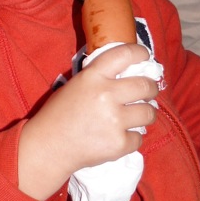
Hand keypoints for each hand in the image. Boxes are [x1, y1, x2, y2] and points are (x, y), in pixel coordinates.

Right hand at [18, 43, 157, 200]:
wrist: (48, 147)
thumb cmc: (59, 114)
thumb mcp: (77, 85)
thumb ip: (100, 78)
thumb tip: (130, 74)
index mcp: (93, 76)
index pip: (125, 54)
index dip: (140, 53)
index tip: (145, 56)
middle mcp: (106, 95)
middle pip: (145, 86)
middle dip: (151, 88)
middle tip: (147, 92)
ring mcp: (114, 121)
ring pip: (149, 113)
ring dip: (146, 114)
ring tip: (135, 117)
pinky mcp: (119, 143)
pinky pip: (139, 138)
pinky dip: (131, 138)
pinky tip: (118, 137)